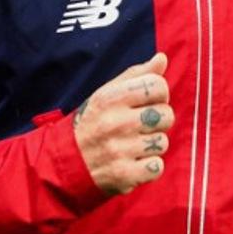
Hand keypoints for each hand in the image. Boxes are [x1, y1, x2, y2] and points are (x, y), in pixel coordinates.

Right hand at [71, 52, 173, 194]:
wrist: (66, 162)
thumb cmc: (93, 122)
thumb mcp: (107, 93)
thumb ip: (136, 75)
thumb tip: (162, 58)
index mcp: (110, 98)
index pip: (158, 85)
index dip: (159, 94)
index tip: (147, 102)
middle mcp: (114, 123)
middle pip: (166, 115)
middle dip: (158, 121)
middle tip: (140, 126)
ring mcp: (119, 150)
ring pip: (163, 142)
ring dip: (152, 145)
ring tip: (132, 145)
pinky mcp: (123, 175)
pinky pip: (158, 167)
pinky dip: (149, 167)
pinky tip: (133, 162)